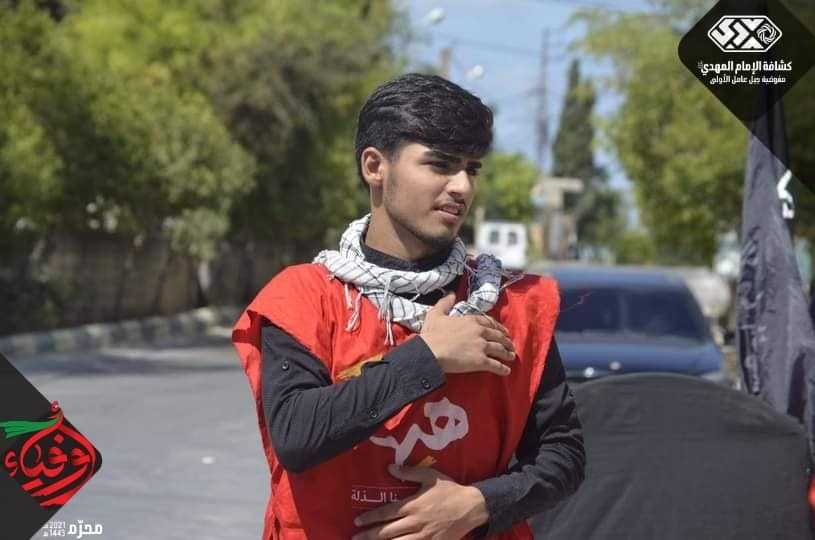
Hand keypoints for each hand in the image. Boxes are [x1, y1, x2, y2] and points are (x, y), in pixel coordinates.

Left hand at [352, 465, 487, 539]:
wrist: (472, 508)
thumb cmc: (450, 490)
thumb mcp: (430, 476)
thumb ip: (409, 473)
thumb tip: (390, 467)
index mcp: (413, 506)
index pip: (386, 513)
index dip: (370, 518)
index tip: (357, 521)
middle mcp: (415, 523)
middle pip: (387, 532)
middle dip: (369, 535)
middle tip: (355, 537)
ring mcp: (423, 537)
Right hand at [420, 292, 515, 375]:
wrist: (430, 351)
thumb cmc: (432, 334)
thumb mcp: (436, 314)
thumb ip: (445, 303)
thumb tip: (451, 294)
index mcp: (471, 320)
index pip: (489, 322)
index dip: (498, 327)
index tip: (502, 331)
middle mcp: (480, 332)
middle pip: (498, 336)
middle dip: (506, 341)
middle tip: (510, 344)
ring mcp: (482, 346)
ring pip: (500, 350)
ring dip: (507, 354)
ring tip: (511, 357)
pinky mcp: (480, 361)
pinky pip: (495, 365)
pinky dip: (503, 369)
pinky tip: (506, 371)